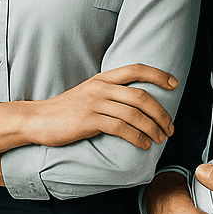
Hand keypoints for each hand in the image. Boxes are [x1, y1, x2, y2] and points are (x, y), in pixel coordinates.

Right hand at [19, 64, 178, 149]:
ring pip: (134, 114)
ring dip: (152, 128)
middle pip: (141, 96)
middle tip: (170, 127)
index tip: (175, 84)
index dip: (158, 75)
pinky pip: (121, 128)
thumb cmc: (67, 110)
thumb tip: (138, 103)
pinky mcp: (89, 121)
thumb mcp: (90, 93)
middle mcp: (101, 87)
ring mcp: (95, 103)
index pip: (136, 69)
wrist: (37, 119)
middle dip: (161, 113)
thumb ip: (111, 93)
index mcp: (103, 78)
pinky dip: (137, 137)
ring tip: (160, 138)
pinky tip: (143, 145)